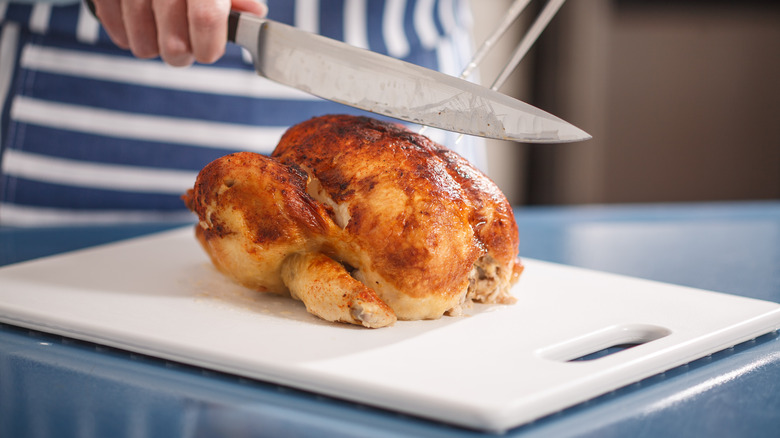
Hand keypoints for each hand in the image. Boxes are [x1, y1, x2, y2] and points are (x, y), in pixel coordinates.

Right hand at [92, 0, 267, 66]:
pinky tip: (141, 24)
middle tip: (186, 48)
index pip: (206, 18)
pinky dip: (128, 34)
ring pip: (143, 44)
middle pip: (173, 43)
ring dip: (155, 46)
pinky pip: (114, 28)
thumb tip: (252, 14)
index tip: (209, 51)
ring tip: (163, 33)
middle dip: (183, 54)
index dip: (209, 45)